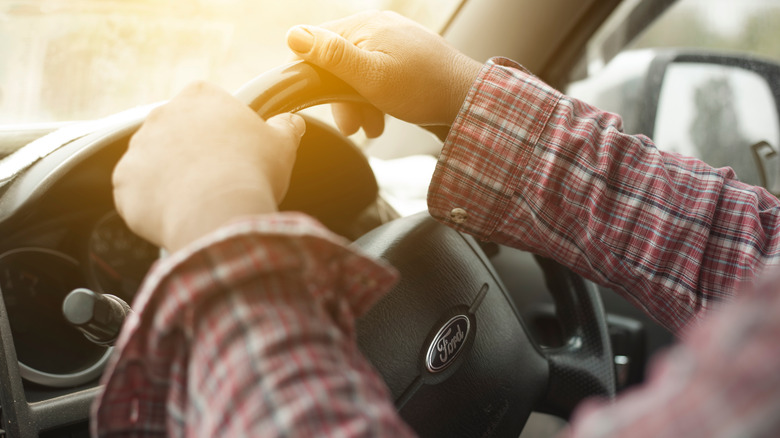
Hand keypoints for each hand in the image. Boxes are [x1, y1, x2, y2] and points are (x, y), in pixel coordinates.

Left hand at [113, 82, 304, 251]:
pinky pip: (136, 193)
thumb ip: (286, 127)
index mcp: (200, 96)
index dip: (220, 130)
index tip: (232, 150)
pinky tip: (176, 215)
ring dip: (170, 178)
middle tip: (217, 179)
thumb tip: (292, 122)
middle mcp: (162, 114)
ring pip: (154, 163)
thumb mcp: (282, 144)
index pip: (205, 104)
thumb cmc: (252, 172)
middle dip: (191, 153)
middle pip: (176, 133)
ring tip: (198, 201)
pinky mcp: (123, 182)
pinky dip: (152, 204)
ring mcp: (138, 148)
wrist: (218, 211)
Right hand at [286, 10, 481, 136]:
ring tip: (372, 126)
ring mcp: (391, 38)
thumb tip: (293, 34)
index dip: (313, 75)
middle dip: (341, 97)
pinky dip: (374, 96)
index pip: (315, 42)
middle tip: (352, 126)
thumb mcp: (371, 76)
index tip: (327, 103)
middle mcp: (376, 25)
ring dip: (358, 102)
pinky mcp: (403, 54)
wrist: (468, 99)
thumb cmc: (423, 88)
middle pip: (336, 60)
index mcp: (364, 24)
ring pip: (356, 71)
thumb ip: (332, 56)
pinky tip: (383, 116)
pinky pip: (376, 72)